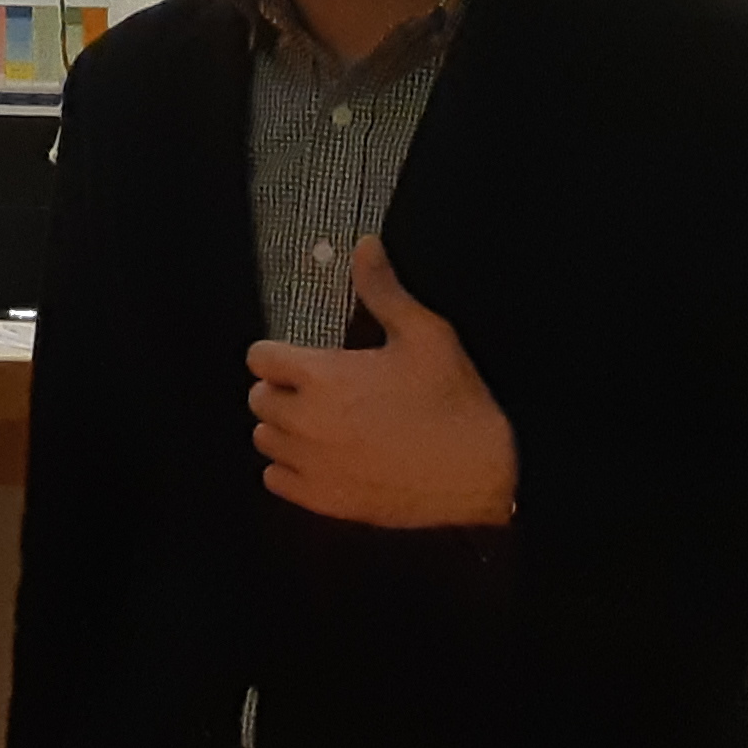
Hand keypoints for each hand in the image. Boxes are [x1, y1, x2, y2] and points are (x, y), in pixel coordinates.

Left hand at [246, 238, 516, 527]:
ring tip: (325, 425)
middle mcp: (304, 422)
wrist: (488, 475)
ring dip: (286, 429)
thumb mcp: (427, 335)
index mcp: (320, 377)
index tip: (306, 361)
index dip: (281, 356)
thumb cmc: (456, 401)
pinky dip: (292, 469)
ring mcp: (311, 465)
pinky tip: (326, 458)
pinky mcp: (322, 501)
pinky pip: (276, 479)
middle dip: (283, 391)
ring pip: (265, 439)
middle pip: (258, 398)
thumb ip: (384, 290)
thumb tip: (364, 246)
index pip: (259, 358)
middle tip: (321, 393)